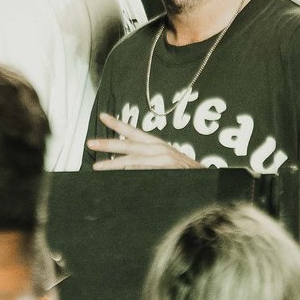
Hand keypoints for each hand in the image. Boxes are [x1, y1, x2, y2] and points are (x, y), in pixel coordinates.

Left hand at [87, 113, 206, 170]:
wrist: (209, 182)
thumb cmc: (186, 174)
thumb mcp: (167, 163)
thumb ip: (149, 162)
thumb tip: (128, 165)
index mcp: (158, 145)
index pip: (135, 132)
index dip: (118, 124)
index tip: (102, 116)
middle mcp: (160, 149)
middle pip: (129, 145)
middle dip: (108, 143)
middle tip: (90, 143)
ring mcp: (163, 160)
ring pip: (132, 161)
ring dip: (113, 164)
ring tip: (97, 167)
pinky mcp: (166, 171)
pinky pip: (143, 172)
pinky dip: (130, 175)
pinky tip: (117, 178)